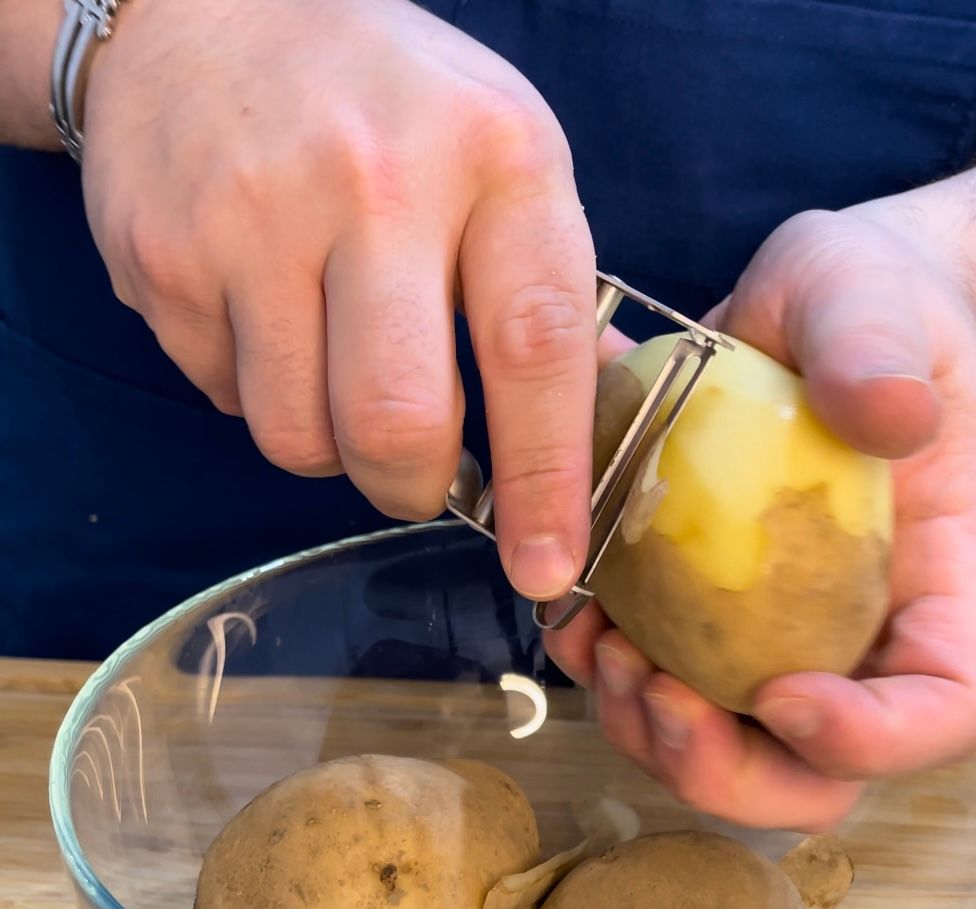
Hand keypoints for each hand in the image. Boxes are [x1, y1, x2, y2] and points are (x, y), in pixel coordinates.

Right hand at [80, 0, 595, 600]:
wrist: (210, 11)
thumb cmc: (393, 106)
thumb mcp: (504, 159)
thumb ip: (549, 291)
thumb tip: (590, 428)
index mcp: (497, 160)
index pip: (535, 348)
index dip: (546, 480)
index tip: (546, 566)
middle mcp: (376, 182)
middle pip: (396, 422)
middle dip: (411, 488)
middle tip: (418, 478)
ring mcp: (255, 216)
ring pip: (299, 438)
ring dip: (330, 447)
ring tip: (335, 366)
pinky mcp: (166, 255)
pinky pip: (226, 401)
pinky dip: (262, 394)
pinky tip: (268, 316)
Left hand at [546, 208, 975, 831]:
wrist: (808, 312)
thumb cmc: (864, 305)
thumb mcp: (872, 297)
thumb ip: (882, 347)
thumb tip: (891, 413)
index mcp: (935, 583)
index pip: (937, 710)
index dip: (870, 741)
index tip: (782, 695)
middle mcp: (855, 632)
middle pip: (812, 775)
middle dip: (726, 768)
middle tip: (658, 691)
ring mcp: (774, 632)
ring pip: (719, 746)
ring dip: (642, 727)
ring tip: (599, 645)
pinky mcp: (700, 608)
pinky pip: (651, 677)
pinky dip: (600, 667)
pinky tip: (571, 614)